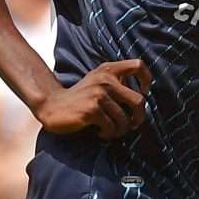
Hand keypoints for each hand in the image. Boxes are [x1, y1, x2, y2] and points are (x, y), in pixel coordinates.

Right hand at [32, 58, 147, 138]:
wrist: (51, 105)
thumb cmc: (79, 98)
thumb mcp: (97, 81)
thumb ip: (116, 82)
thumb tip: (142, 98)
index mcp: (108, 70)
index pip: (138, 65)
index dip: (146, 79)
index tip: (144, 92)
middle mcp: (105, 80)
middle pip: (139, 100)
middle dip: (139, 117)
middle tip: (132, 124)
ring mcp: (98, 95)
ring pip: (124, 119)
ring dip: (120, 130)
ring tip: (110, 130)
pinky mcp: (92, 110)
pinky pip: (111, 127)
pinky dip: (108, 133)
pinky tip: (100, 132)